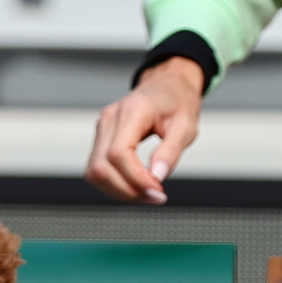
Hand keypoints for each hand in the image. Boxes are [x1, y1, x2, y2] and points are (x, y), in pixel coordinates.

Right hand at [85, 56, 203, 202]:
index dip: (135, 179)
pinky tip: (136, 185)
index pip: (118, 153)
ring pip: (95, 171)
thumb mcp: (186, 127)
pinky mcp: (102, 137)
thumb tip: (156, 177)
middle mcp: (111, 117)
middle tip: (155, 196)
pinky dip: (115, 183)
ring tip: (146, 193)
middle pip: (101, 166)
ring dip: (119, 190)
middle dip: (127, 190)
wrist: (168, 86)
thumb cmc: (178, 102)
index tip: (156, 191)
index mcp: (133, 110)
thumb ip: (170, 152)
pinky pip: (98, 168)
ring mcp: (103, 127)